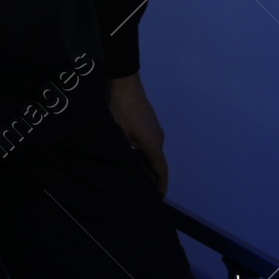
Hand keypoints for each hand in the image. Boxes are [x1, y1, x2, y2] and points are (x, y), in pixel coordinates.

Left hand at [108, 72, 168, 195]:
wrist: (123, 80)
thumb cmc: (119, 108)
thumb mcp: (117, 134)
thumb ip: (123, 154)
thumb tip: (123, 170)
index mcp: (152, 143)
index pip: (160, 170)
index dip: (160, 186)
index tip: (158, 198)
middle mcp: (158, 137)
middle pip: (157, 163)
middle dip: (150, 178)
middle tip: (140, 192)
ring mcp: (154, 127)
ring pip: (152, 152)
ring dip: (145, 164)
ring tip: (134, 176)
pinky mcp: (148, 121)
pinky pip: (149, 143)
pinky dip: (143, 154)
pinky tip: (131, 157)